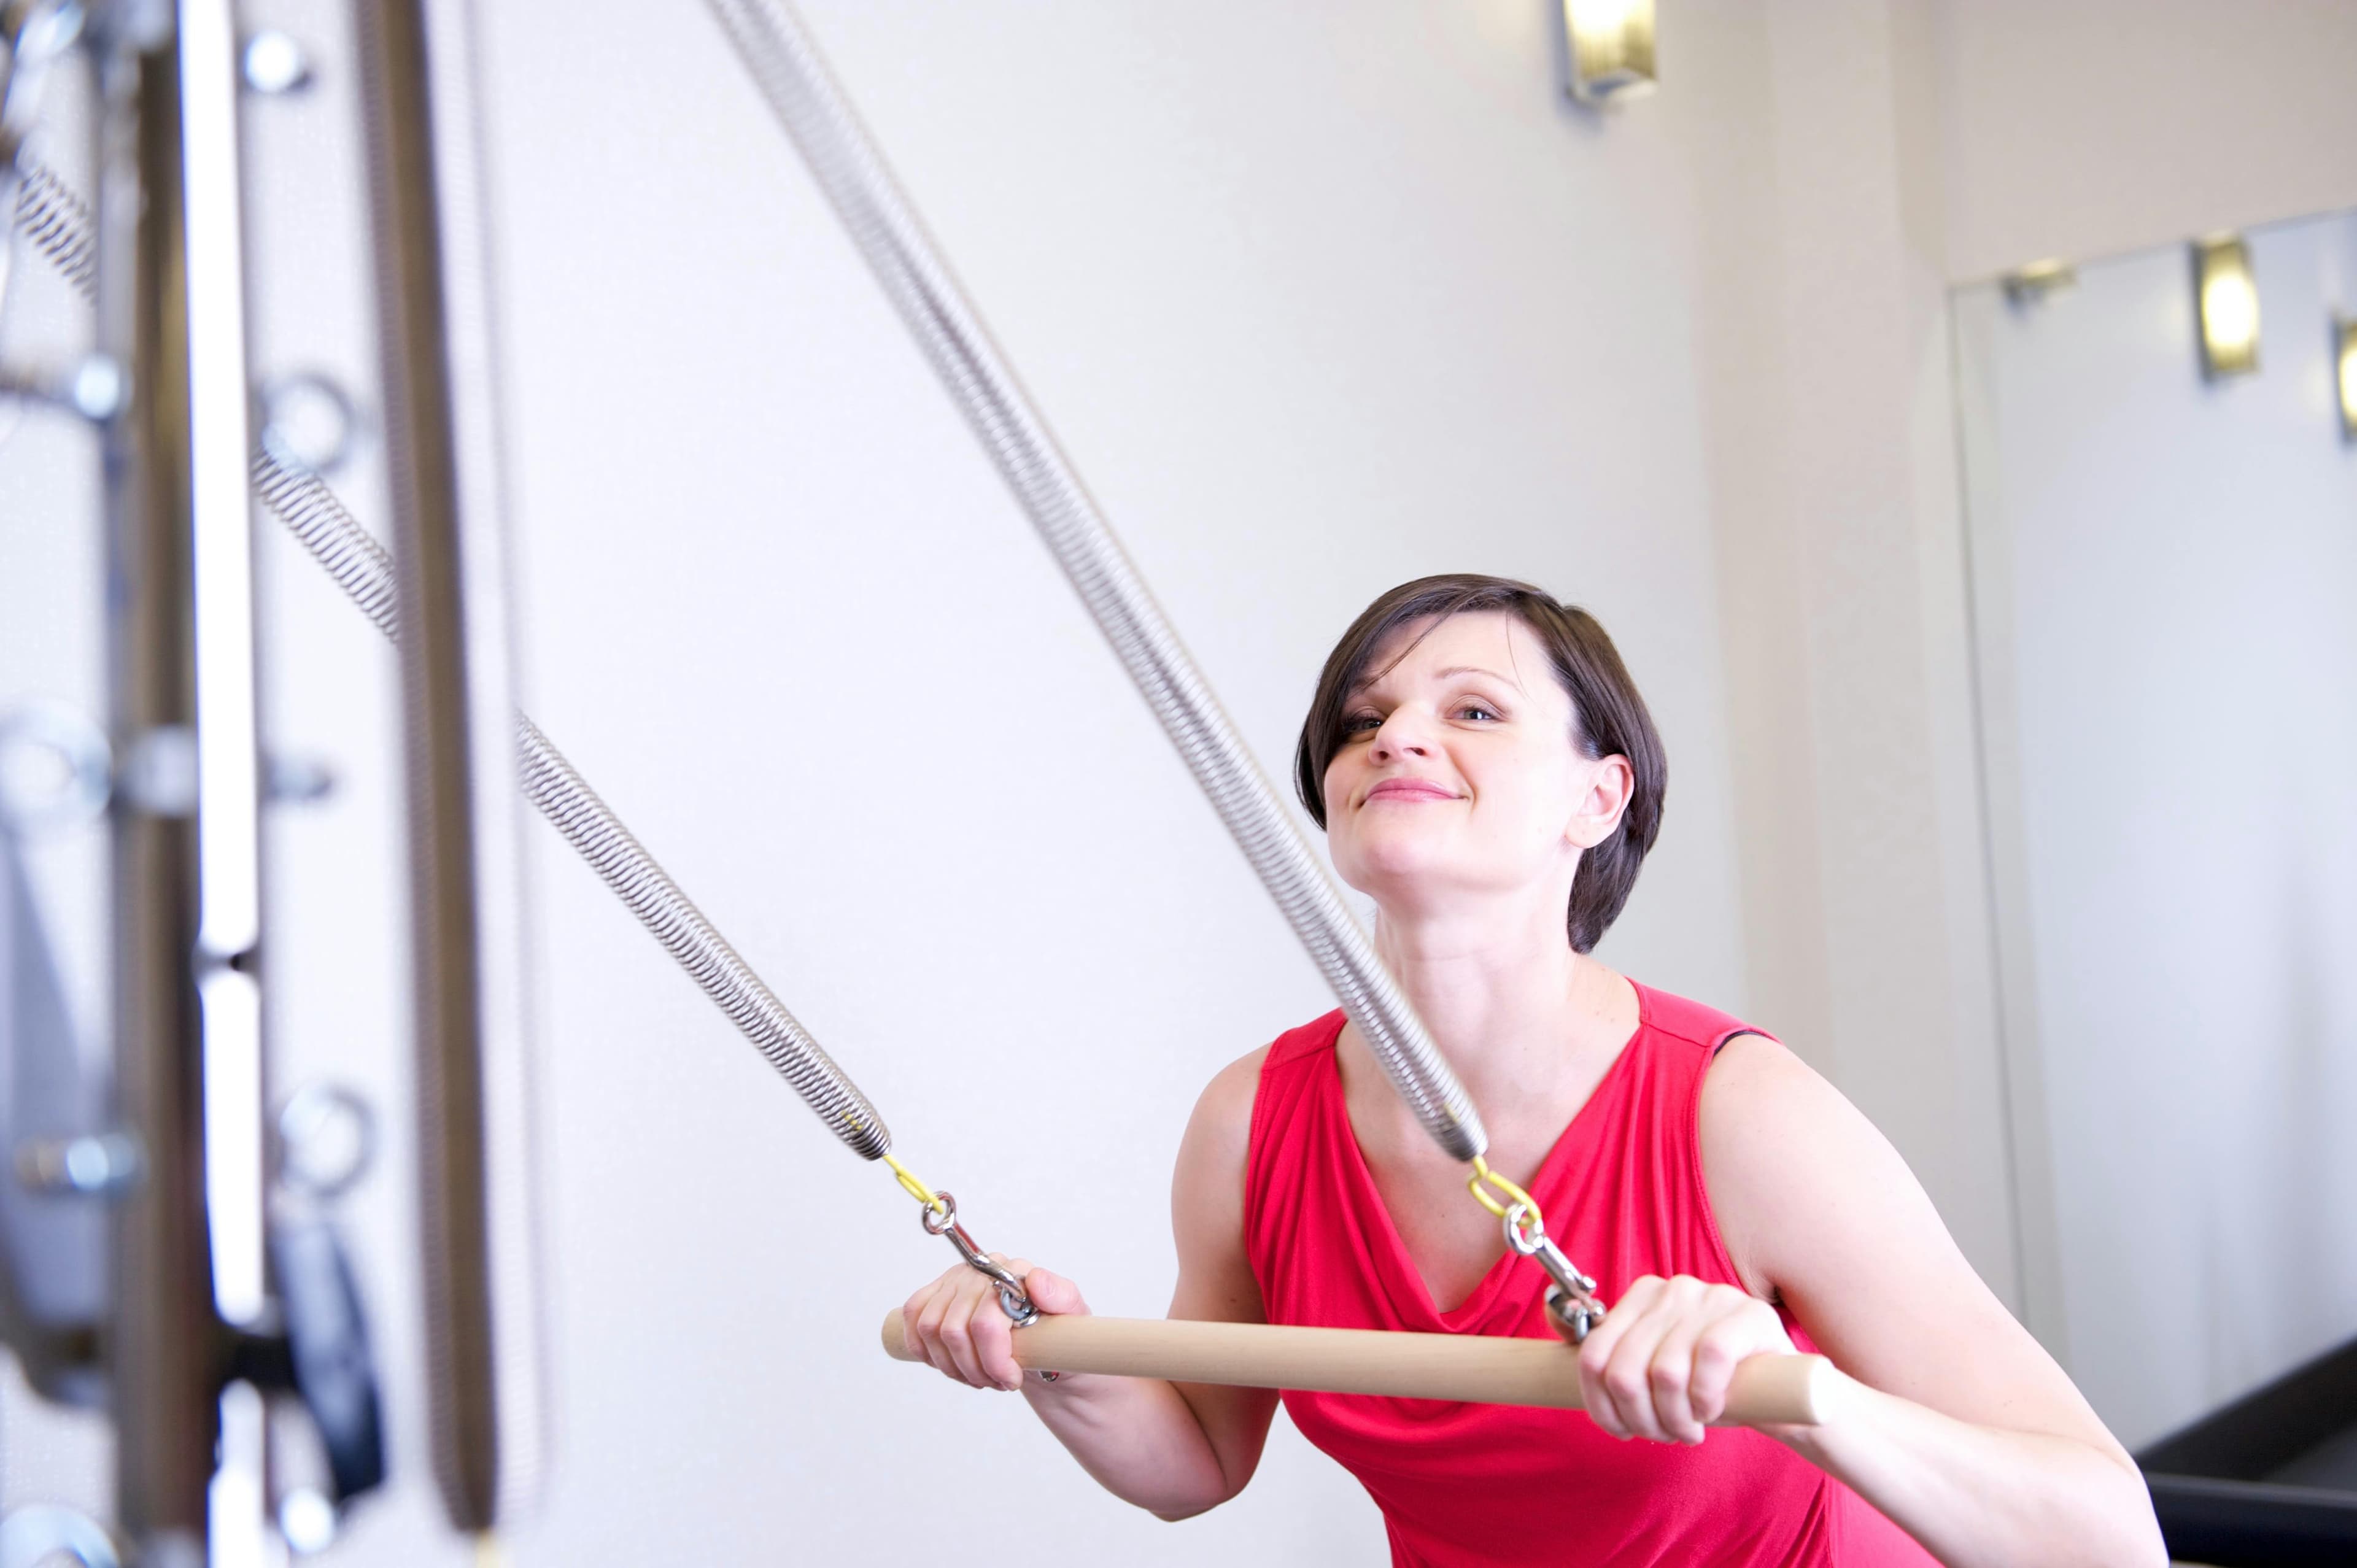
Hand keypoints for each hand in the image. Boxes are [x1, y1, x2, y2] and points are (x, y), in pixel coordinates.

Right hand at [899, 1257, 1088, 1391]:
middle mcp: (982, 1271)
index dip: (994, 1360)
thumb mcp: (1075, 1323)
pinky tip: (949, 1364)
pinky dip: (925, 1350)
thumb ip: (1062, 1297)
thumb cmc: (1060, 1339)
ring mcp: (956, 1281)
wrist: (1046, 1352)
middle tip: (996, 1381)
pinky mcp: (937, 1295)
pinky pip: (913, 1319)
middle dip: (973, 1368)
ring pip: (930, 1330)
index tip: (1011, 1379)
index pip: (986, 1322)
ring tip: (978, 1376)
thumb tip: (1036, 1280)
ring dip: (951, 1365)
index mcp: (1015, 1273)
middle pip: (953, 1330)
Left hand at [1568, 1273, 1793, 1443]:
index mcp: (1642, 1296)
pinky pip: (1710, 1362)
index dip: (1601, 1405)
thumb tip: (1552, 1323)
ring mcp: (1712, 1296)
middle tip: (1664, 1435)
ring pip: (1665, 1372)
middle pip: (1625, 1370)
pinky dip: (1705, 1399)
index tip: (1622, 1430)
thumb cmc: (1708, 1383)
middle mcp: (1671, 1288)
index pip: (1593, 1353)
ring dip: (1674, 1419)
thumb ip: (1610, 1352)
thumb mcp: (1653, 1370)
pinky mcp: (1750, 1315)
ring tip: (1690, 1429)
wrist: (1782, 1392)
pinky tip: (1712, 1411)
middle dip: (1641, 1418)